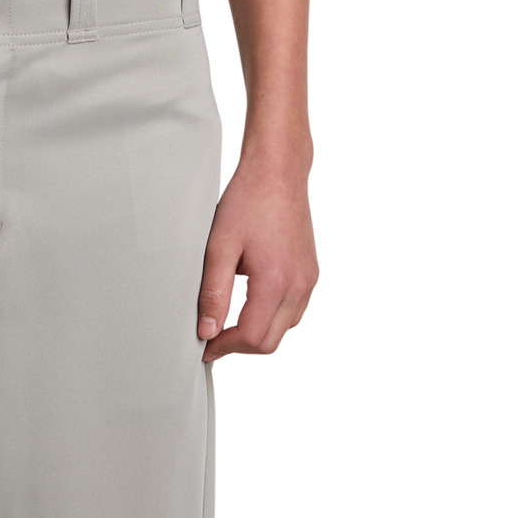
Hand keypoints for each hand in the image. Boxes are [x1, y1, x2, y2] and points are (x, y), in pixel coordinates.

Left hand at [196, 156, 318, 361]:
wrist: (278, 170)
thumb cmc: (249, 198)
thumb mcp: (220, 245)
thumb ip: (213, 292)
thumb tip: (207, 331)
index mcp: (276, 281)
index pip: (252, 337)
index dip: (224, 347)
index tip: (205, 345)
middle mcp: (298, 285)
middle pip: (271, 341)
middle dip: (240, 345)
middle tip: (213, 337)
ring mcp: (308, 279)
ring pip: (285, 328)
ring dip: (258, 332)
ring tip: (229, 320)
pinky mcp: (311, 272)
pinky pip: (295, 310)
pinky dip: (274, 316)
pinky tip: (253, 302)